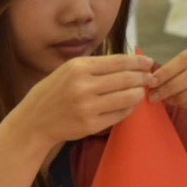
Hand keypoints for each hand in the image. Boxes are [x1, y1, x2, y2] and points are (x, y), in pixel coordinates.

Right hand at [4, 53, 154, 153]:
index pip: (118, 61)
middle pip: (126, 78)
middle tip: (151, 78)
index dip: (138, 62)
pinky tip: (130, 105)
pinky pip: (120, 115)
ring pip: (127, 97)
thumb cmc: (54, 92)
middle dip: (143, 78)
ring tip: (141, 92)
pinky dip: (129, 109)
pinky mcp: (91, 124)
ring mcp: (87, 106)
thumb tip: (128, 63)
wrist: (34, 120)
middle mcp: (83, 85)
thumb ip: (94, 66)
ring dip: (139, 94)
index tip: (149, 63)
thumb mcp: (68, 70)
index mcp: (79, 67)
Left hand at [150, 40, 186, 128]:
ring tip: (168, 101)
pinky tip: (185, 106)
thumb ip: (170, 73)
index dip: (166, 71)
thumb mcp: (182, 77)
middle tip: (155, 96)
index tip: (151, 81)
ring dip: (181, 96)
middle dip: (170, 86)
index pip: (185, 58)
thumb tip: (150, 77)